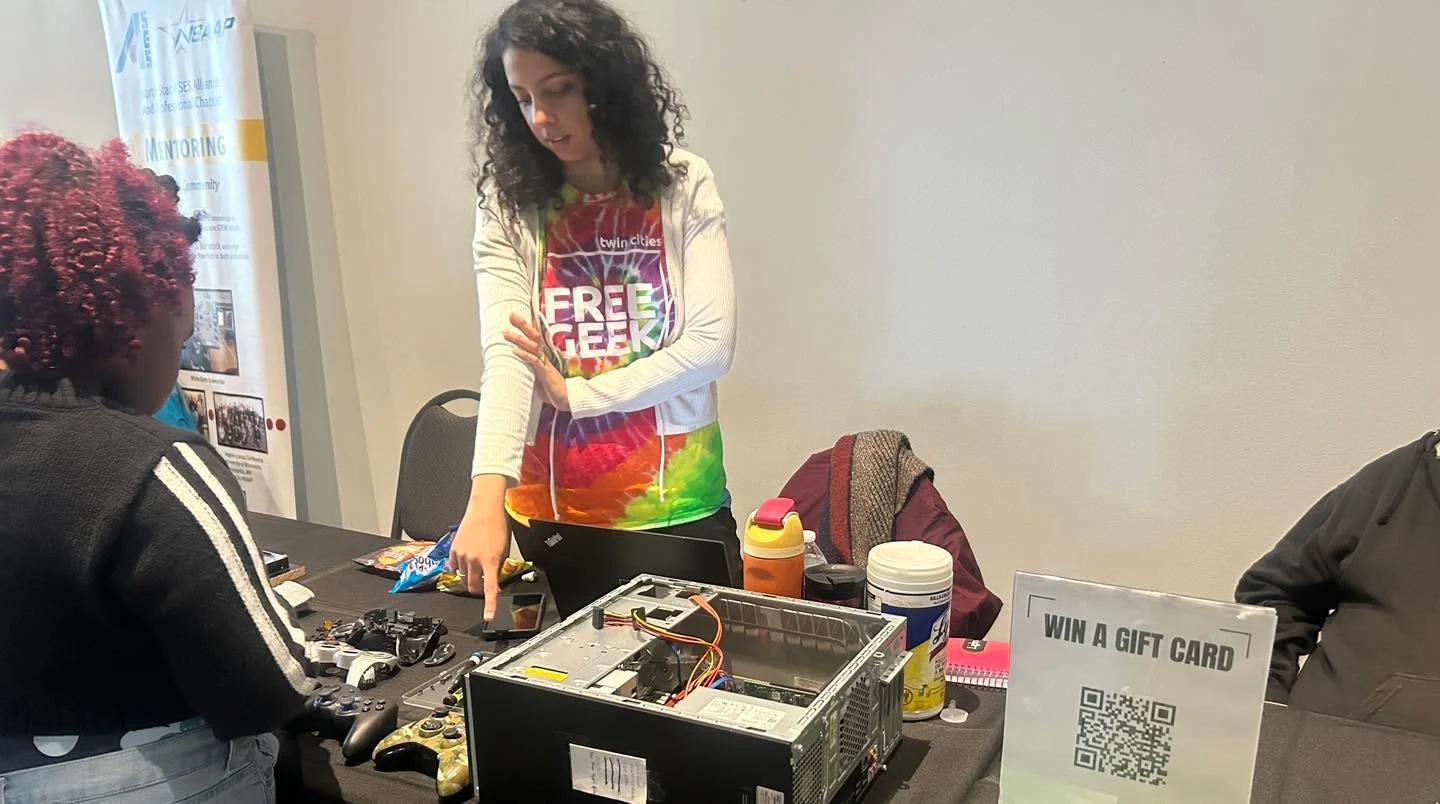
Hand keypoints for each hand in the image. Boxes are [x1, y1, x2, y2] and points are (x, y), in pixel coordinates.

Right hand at [449, 505, 509, 619]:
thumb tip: (494, 578)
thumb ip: (498, 565)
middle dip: (478, 589)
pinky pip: (454, 567)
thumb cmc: (497, 527)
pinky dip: (459, 567)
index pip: (490, 589)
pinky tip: (465, 560)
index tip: (489, 616)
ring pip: (464, 577)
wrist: (484, 510)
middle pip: (473, 586)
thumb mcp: (504, 549)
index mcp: (491, 561)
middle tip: (482, 584)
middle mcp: (475, 560)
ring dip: (469, 576)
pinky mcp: (454, 550)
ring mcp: (462, 556)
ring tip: (476, 562)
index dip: (489, 605)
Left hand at [505, 313, 568, 410]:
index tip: (516, 317)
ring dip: (518, 339)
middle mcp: (545, 358)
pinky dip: (524, 355)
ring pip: (533, 346)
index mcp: (543, 358)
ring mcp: (545, 364)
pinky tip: (514, 351)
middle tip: (511, 314)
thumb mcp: (538, 380)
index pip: (535, 338)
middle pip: (534, 336)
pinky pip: (534, 361)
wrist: (568, 400)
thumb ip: (530, 373)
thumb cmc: (553, 392)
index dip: (527, 327)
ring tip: (506, 333)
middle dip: (522, 324)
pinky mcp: (546, 373)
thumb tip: (517, 371)